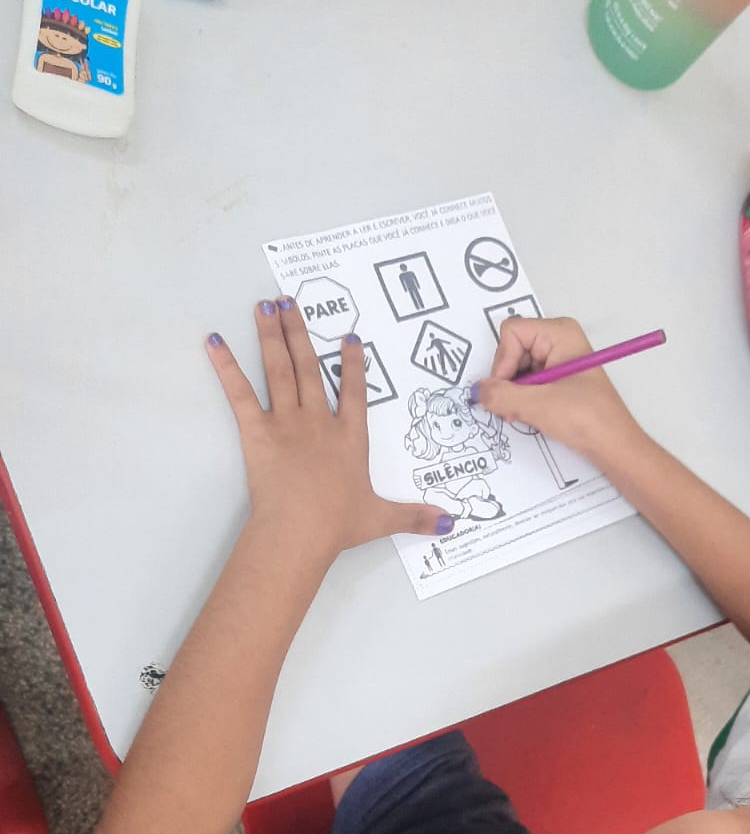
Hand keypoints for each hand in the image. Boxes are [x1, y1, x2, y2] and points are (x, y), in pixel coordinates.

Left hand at [207, 299, 450, 558]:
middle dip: (299, 332)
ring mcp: (287, 422)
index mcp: (349, 438)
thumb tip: (450, 523)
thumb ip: (415, 516)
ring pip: (279, 369)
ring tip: (265, 306)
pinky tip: (214, 341)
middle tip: (289, 302)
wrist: (300, 531)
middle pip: (309, 367)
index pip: (355, 393)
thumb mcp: (381, 519)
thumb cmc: (338, 525)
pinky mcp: (257, 431)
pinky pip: (240, 393)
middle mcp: (319, 421)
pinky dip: (226, 366)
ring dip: (271, 335)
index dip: (352, 365)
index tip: (348, 338)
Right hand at [476, 316, 641, 462]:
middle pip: (511, 350)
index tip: (510, 388)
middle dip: (507, 380)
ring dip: (513, 394)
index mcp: (560, 333)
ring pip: (515, 369)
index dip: (504, 362)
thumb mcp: (538, 405)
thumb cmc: (589, 419)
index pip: (511, 333)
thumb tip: (478, 391)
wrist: (613, 445)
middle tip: (514, 405)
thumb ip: (501, 395)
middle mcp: (558, 340)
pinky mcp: (556, 379)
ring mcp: (557, 360)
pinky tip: (529, 414)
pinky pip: (525, 382)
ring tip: (525, 413)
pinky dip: (521, 399)